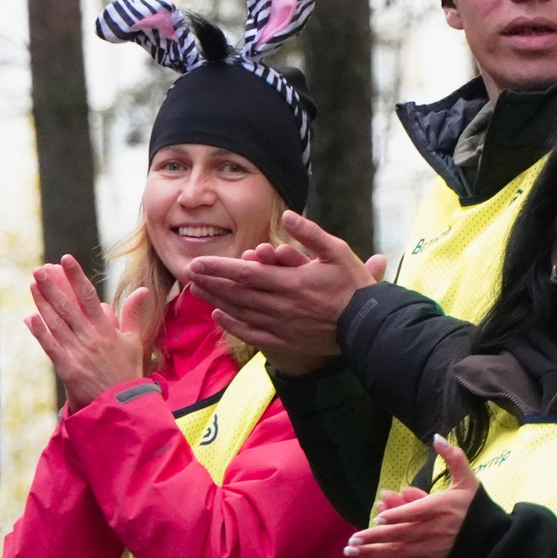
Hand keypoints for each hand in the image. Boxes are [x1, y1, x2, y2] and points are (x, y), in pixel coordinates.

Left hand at [24, 256, 152, 409]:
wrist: (122, 403)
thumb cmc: (128, 371)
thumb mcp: (134, 341)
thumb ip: (133, 314)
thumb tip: (143, 290)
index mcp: (107, 329)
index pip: (90, 296)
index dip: (77, 276)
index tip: (66, 259)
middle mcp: (91, 338)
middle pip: (68, 307)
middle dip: (53, 286)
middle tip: (40, 269)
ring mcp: (78, 352)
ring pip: (56, 323)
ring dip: (42, 304)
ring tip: (32, 285)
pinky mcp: (67, 367)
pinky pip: (51, 346)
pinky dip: (40, 332)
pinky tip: (30, 317)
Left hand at [183, 210, 383, 372]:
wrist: (368, 326)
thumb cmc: (354, 288)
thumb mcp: (337, 252)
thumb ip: (310, 233)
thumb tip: (287, 215)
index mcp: (290, 282)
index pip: (245, 273)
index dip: (218, 268)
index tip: (197, 262)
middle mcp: (280, 305)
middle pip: (236, 293)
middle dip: (210, 282)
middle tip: (188, 274)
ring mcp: (280, 325)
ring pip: (240, 312)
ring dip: (216, 301)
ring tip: (196, 291)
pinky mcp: (285, 341)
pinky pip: (252, 334)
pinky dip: (232, 325)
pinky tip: (219, 317)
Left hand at [345, 438, 481, 557]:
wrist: (490, 540)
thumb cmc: (475, 508)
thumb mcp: (467, 480)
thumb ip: (454, 457)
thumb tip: (437, 437)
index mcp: (444, 508)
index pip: (418, 511)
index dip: (399, 515)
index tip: (378, 517)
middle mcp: (438, 530)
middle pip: (403, 533)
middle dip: (376, 537)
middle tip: (352, 539)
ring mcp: (434, 549)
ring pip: (400, 550)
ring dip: (374, 551)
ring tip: (352, 550)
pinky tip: (368, 556)